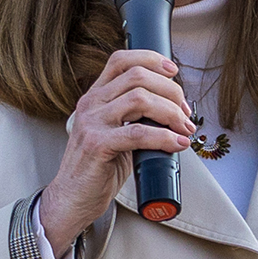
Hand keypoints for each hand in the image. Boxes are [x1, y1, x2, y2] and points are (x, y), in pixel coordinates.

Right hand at [40, 48, 193, 255]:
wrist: (72, 199)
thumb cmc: (97, 168)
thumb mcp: (114, 133)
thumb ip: (133, 116)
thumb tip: (173, 110)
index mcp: (95, 96)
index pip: (121, 60)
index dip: (151, 59)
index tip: (174, 72)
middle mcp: (91, 104)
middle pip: (137, 77)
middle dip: (171, 91)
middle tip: (185, 113)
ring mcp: (91, 123)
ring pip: (140, 99)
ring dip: (171, 112)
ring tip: (184, 129)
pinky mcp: (97, 145)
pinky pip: (138, 133)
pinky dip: (165, 137)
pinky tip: (177, 144)